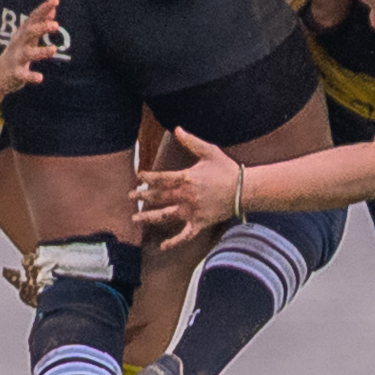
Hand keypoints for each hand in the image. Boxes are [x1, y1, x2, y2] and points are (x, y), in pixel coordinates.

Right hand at [0, 0, 60, 91]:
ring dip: (41, 51)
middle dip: (41, 28)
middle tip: (56, 25)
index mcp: (23, 33)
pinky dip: (31, 76)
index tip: (56, 0)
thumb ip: (41, 23)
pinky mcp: (15, 74)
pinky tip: (40, 78)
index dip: (44, 8)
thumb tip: (53, 8)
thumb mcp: (28, 37)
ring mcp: (16, 58)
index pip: (33, 18)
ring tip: (54, 49)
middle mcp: (18, 43)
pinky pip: (23, 75)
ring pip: (28, 54)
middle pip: (29, 33)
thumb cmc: (17, 53)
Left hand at [130, 127, 241, 249]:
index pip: (160, 178)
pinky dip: (173, 242)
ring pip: (165, 216)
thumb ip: (191, 141)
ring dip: (149, 217)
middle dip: (142, 196)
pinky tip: (162, 247)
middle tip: (129, 196)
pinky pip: (184, 236)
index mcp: (186, 178)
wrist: (244, 190)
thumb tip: (176, 128)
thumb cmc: (227, 169)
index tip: (138, 177)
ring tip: (135, 219)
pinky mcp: (200, 223)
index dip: (147, 177)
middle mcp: (185, 196)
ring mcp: (192, 212)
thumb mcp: (209, 151)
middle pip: (159, 196)